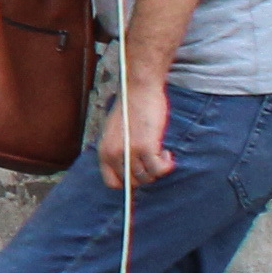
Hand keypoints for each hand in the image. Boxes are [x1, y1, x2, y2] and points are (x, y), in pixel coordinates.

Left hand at [102, 73, 173, 187]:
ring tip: (162, 154)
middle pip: (133, 182)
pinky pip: (159, 168)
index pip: (112, 182)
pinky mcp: (146, 146)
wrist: (138, 89)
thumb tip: (132, 171)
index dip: (128, 182)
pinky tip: (167, 153)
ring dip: (159, 169)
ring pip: (148, 177)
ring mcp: (129, 151)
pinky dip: (167, 165)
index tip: (140, 174)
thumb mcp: (116, 133)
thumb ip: (119, 151)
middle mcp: (113, 154)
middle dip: (147, 175)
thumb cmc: (130, 109)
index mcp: (103, 151)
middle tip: (155, 160)